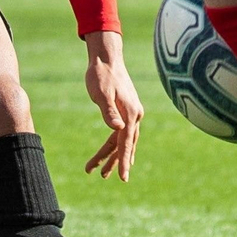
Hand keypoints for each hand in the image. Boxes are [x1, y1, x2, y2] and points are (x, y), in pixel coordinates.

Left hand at [82, 30, 142, 181]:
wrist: (107, 58)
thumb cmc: (101, 75)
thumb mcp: (101, 93)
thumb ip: (109, 112)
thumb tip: (118, 129)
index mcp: (131, 113)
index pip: (126, 143)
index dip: (123, 161)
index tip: (123, 178)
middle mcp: (135, 115)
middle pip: (126, 144)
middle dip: (115, 161)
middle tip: (104, 177)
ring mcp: (132, 112)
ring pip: (124, 140)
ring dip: (113, 155)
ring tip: (101, 172)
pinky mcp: (127, 110)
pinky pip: (123, 132)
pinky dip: (116, 144)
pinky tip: (112, 152)